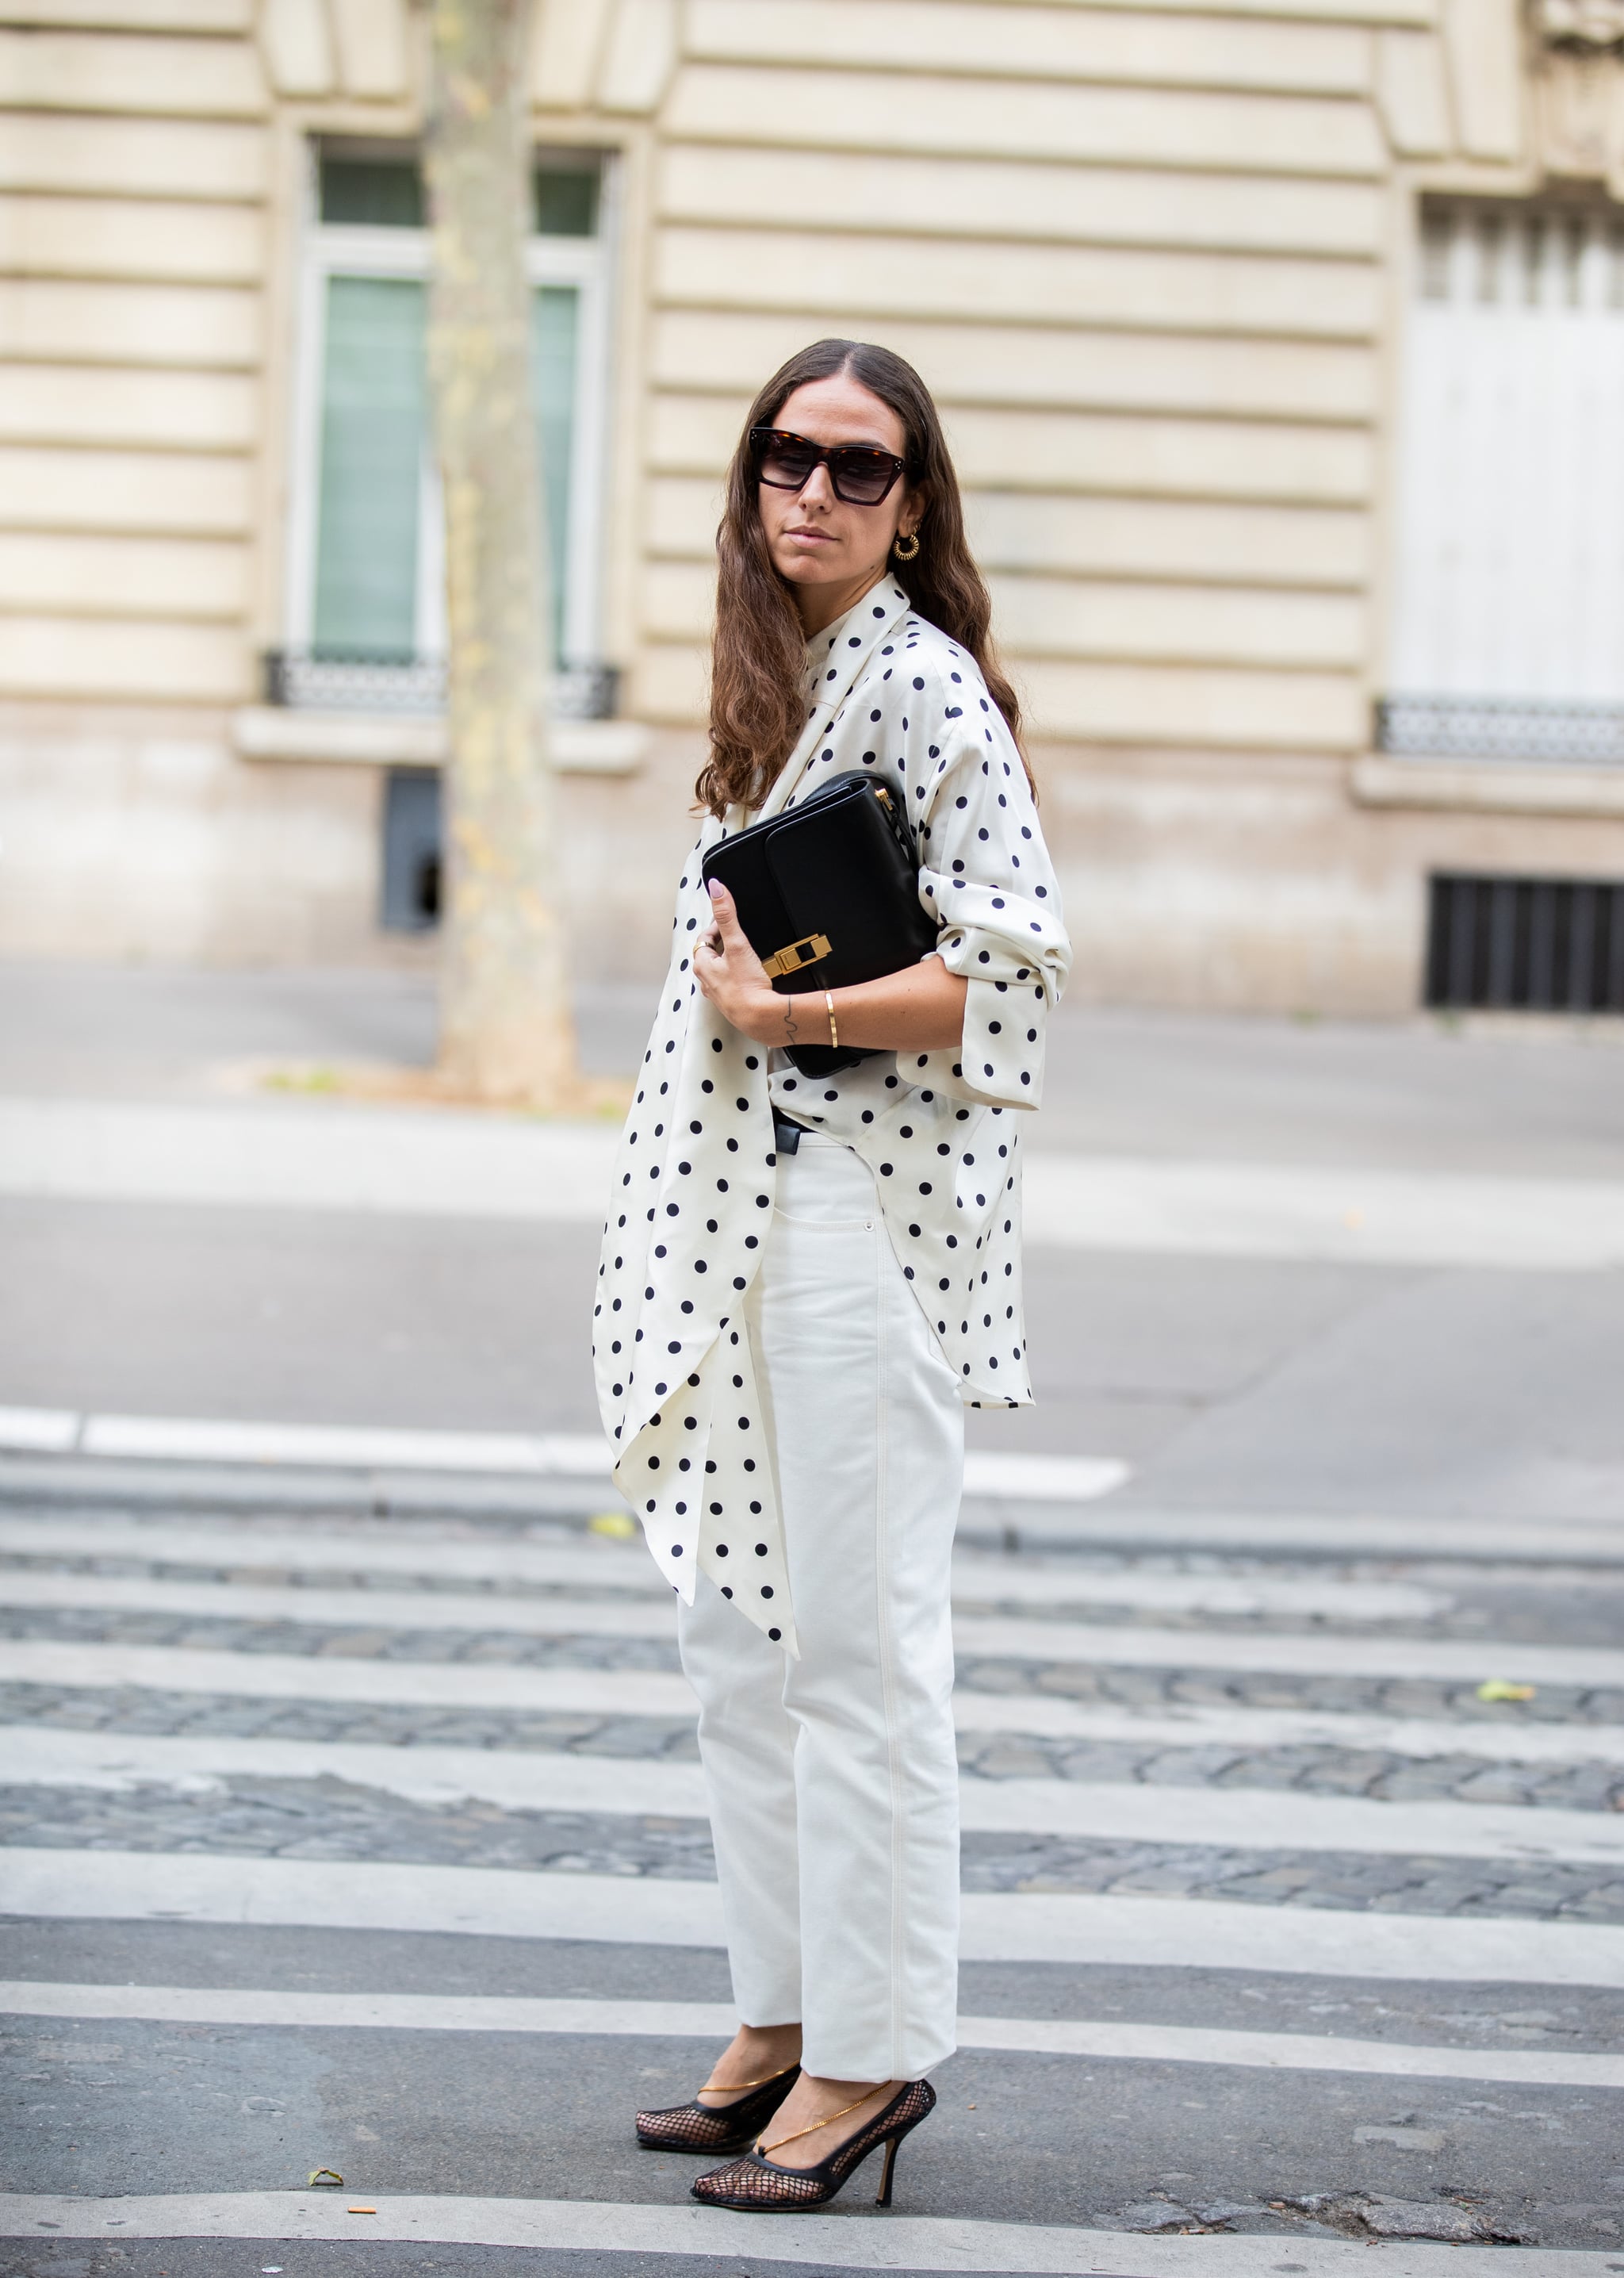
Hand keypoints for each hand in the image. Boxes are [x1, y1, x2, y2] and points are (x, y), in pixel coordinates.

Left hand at [693, 880, 788, 1045]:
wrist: (760, 1017)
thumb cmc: (746, 985)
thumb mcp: (737, 944)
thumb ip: (727, 915)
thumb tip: (717, 888)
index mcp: (702, 965)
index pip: (704, 938)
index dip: (717, 927)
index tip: (730, 921)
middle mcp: (706, 981)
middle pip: (711, 954)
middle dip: (723, 943)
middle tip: (739, 936)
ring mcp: (718, 994)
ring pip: (720, 970)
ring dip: (730, 961)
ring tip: (746, 955)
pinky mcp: (731, 1003)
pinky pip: (731, 984)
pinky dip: (738, 976)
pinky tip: (750, 976)